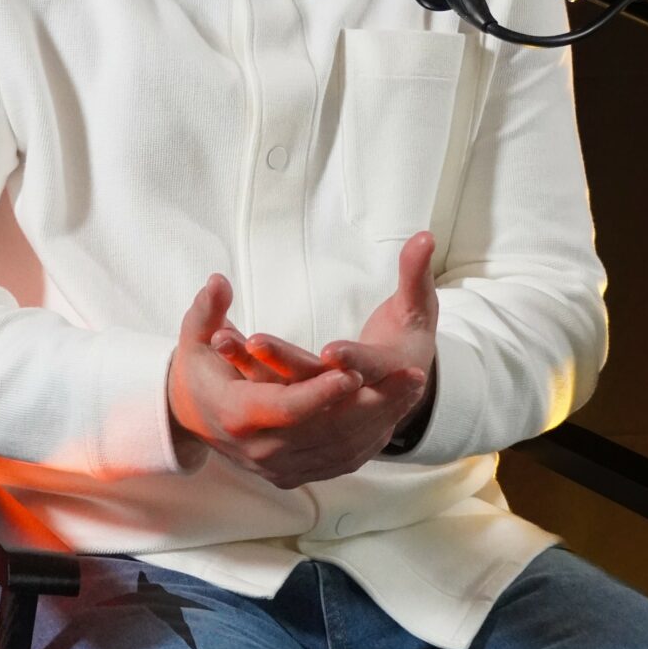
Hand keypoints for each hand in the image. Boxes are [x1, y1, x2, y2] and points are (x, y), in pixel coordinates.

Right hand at [167, 253, 432, 489]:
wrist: (197, 417)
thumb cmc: (199, 371)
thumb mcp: (195, 338)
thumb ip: (207, 311)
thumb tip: (219, 281)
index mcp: (237, 416)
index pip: (286, 409)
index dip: (320, 392)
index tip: (353, 373)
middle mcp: (260, 450)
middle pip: (326, 431)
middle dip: (374, 402)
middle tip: (413, 374)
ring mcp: (280, 468)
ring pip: (341, 447)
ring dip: (383, 417)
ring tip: (415, 384)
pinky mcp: (296, 474)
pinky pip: (340, 459)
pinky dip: (370, 435)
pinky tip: (397, 409)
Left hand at [211, 230, 439, 441]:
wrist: (398, 384)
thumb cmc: (407, 335)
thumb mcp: (417, 305)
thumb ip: (417, 272)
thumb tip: (426, 235)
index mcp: (388, 374)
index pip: (370, 370)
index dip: (351, 361)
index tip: (329, 349)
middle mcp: (356, 399)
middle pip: (317, 386)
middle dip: (284, 362)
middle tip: (252, 340)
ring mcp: (328, 411)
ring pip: (287, 394)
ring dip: (254, 370)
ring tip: (223, 339)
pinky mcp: (303, 413)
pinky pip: (270, 397)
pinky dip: (247, 376)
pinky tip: (222, 348)